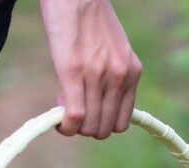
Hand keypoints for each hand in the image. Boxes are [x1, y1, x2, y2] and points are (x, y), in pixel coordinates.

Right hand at [40, 0, 141, 138]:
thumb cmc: (89, 17)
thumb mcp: (113, 47)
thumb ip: (112, 72)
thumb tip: (98, 100)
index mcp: (132, 71)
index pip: (123, 121)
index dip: (102, 124)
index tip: (88, 112)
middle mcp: (120, 76)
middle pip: (105, 128)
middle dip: (86, 127)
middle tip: (71, 108)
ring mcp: (99, 75)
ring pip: (89, 126)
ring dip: (73, 126)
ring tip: (63, 104)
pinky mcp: (74, 71)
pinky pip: (74, 116)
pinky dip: (64, 125)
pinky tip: (57, 118)